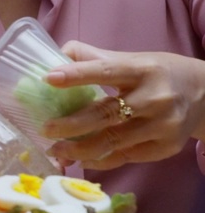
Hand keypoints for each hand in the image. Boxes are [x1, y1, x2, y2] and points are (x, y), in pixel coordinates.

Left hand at [42, 41, 204, 168]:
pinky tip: (81, 158)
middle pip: (106, 114)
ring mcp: (163, 125)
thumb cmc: (158, 74)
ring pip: (113, 141)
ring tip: (55, 150)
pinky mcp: (167, 147)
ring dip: (79, 149)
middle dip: (71, 124)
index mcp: (143, 69)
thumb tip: (55, 53)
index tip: (48, 78)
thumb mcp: (132, 59)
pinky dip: (100, 160)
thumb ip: (94, 57)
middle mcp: (156, 97)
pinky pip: (126, 157)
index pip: (106, 71)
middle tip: (45, 129)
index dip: (77, 75)